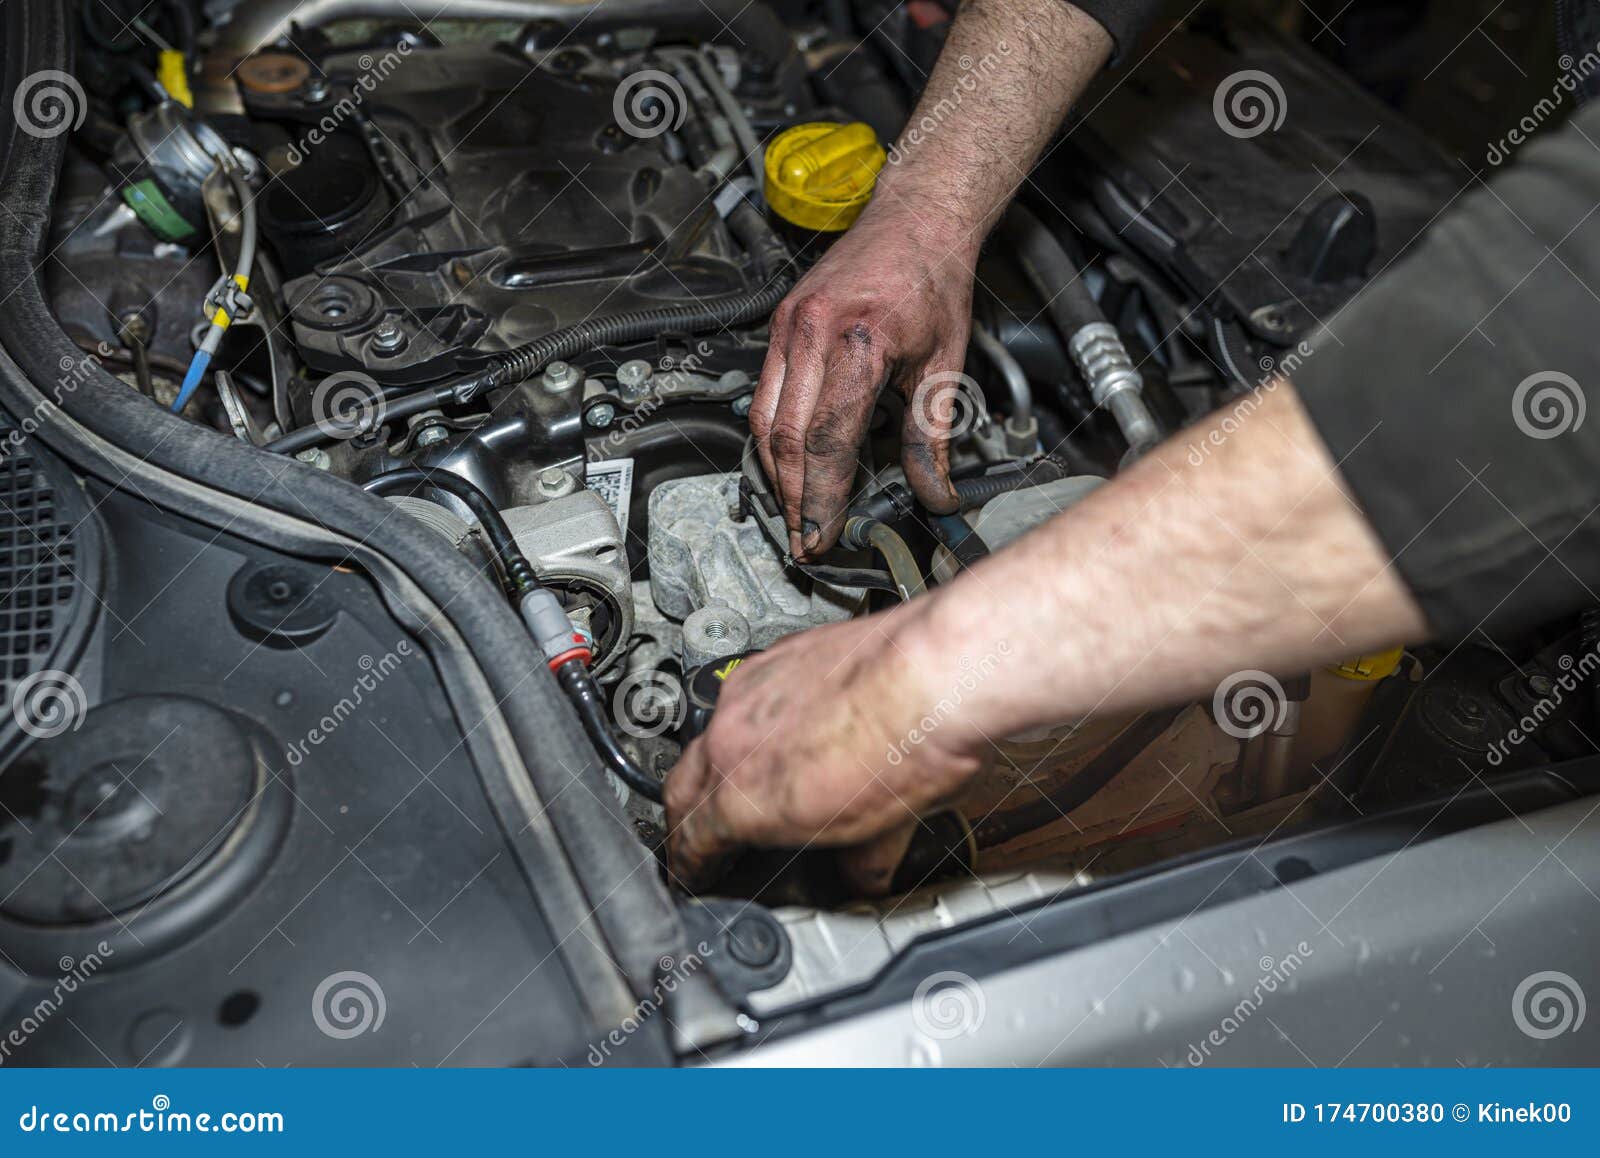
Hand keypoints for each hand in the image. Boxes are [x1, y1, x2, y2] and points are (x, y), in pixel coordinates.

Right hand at [664, 611, 985, 894]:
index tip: (695, 874)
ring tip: (749, 781)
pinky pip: (744, 697)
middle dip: (684, 819)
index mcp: (745, 799)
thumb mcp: (886, 832)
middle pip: (680, 788)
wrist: (938, 672)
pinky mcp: (775, 658)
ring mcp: (750, 693)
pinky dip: (753, 722)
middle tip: (700, 837)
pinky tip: (787, 728)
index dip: (689, 868)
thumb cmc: (913, 744)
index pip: (690, 843)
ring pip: (710, 737)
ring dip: (720, 765)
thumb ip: (859, 861)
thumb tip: (864, 873)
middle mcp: (733, 741)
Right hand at [750, 203, 979, 558]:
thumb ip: (932, 436)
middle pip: (786, 438)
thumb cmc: (933, 282)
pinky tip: (784, 465)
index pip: (829, 441)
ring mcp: (789, 327)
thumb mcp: (944, 364)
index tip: (823, 535)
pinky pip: (763, 393)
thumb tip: (935, 494)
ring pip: (764, 420)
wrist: (916, 220)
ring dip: (775, 474)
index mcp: (859, 343)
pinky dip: (770, 437)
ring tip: (793, 512)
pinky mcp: (779, 325)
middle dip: (794, 498)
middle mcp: (813, 333)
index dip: (822, 498)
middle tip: (804, 538)